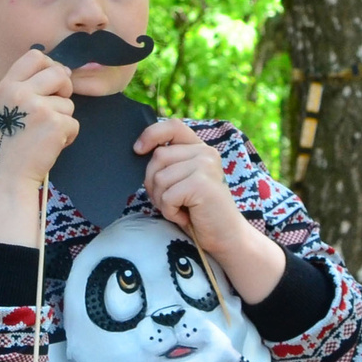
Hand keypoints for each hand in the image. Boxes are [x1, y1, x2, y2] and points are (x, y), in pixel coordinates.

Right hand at [0, 47, 78, 190]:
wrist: (5, 176)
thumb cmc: (6, 143)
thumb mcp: (3, 108)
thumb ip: (23, 87)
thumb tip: (62, 70)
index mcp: (6, 86)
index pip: (35, 55)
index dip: (49, 66)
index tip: (50, 82)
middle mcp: (20, 92)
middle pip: (58, 72)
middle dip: (64, 88)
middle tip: (53, 109)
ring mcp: (38, 107)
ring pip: (68, 102)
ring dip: (62, 119)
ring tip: (43, 135)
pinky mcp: (55, 124)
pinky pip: (74, 123)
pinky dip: (67, 136)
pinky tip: (49, 145)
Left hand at [138, 120, 285, 301]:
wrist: (224, 236)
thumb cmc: (197, 210)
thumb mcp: (180, 180)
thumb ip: (167, 164)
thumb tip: (138, 151)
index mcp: (199, 149)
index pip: (172, 126)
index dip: (151, 134)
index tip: (137, 150)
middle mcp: (205, 153)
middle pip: (157, 157)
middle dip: (153, 183)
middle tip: (172, 200)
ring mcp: (205, 167)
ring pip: (159, 178)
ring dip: (162, 200)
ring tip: (181, 208)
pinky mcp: (202, 184)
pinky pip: (166, 196)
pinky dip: (170, 211)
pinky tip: (186, 215)